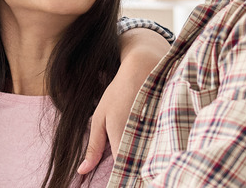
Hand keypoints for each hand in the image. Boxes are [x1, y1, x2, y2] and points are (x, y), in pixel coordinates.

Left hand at [78, 28, 169, 173]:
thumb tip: (82, 171)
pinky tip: (150, 153)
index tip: (117, 184)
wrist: (143, 70)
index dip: (120, 181)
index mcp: (122, 143)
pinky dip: (151, 152)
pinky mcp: (163, 131)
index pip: (121, 173)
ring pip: (147, 160)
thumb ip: (93, 147)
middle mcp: (140, 143)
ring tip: (141, 169)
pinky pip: (155, 149)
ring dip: (142, 164)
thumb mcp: (99, 119)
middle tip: (125, 178)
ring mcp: (153, 137)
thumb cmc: (117, 94)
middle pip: (136, 169)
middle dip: (132, 176)